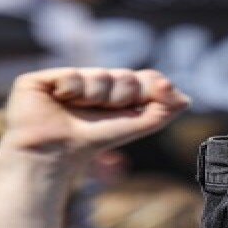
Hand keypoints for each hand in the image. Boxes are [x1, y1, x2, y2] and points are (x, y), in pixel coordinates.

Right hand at [0, 68, 189, 157]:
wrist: (56, 153)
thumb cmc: (95, 142)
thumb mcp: (136, 125)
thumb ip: (162, 110)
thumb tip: (186, 99)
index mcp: (114, 94)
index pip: (142, 78)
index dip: (153, 84)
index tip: (164, 89)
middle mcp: (92, 83)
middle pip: (125, 76)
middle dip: (122, 96)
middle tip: (106, 111)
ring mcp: (68, 79)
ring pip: (101, 75)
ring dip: (96, 97)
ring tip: (78, 110)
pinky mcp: (42, 79)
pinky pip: (72, 74)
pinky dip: (71, 90)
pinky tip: (59, 101)